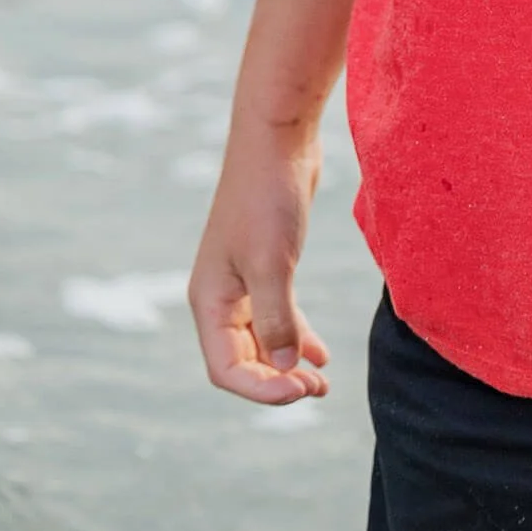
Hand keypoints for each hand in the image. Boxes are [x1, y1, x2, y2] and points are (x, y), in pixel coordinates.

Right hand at [188, 122, 330, 403]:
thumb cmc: (268, 198)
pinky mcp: (267, 263)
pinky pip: (278, 314)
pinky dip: (296, 335)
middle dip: (278, 380)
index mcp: (209, 301)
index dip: (262, 390)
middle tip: (319, 391)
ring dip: (288, 363)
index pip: (227, 369)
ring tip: (322, 383)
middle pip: (243, 360)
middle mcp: (220, 296)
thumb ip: (277, 319)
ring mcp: (243, 280)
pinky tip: (320, 354)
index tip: (302, 390)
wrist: (279, 139)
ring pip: (262, 339)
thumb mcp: (273, 263)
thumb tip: (284, 367)